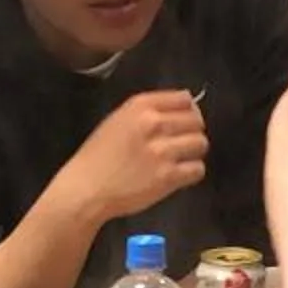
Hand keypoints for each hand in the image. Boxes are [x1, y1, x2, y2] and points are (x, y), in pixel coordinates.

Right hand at [66, 91, 207, 222]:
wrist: (86, 189)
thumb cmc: (98, 156)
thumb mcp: (118, 120)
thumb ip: (147, 112)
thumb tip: (180, 110)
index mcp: (140, 106)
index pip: (184, 99)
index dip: (189, 110)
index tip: (183, 121)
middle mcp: (154, 124)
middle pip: (197, 120)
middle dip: (192, 131)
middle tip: (181, 144)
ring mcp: (163, 151)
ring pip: (201, 143)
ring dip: (194, 152)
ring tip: (180, 160)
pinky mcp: (168, 177)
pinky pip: (198, 169)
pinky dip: (191, 173)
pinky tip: (178, 175)